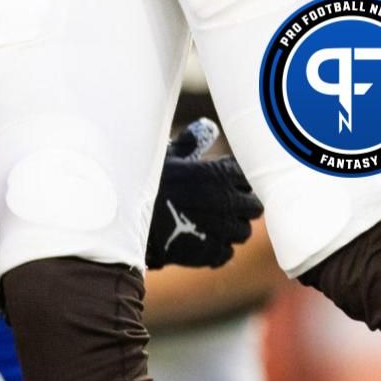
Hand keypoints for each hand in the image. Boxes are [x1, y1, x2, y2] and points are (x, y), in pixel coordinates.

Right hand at [146, 118, 263, 269]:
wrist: (126, 223)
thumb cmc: (144, 185)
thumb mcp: (164, 157)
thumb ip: (189, 144)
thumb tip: (206, 127)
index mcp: (220, 173)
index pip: (248, 177)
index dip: (238, 182)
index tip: (225, 184)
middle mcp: (228, 201)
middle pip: (254, 206)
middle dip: (241, 207)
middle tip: (223, 208)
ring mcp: (221, 228)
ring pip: (243, 232)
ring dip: (231, 230)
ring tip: (212, 228)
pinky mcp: (209, 252)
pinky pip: (226, 254)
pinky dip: (216, 251)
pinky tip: (202, 243)